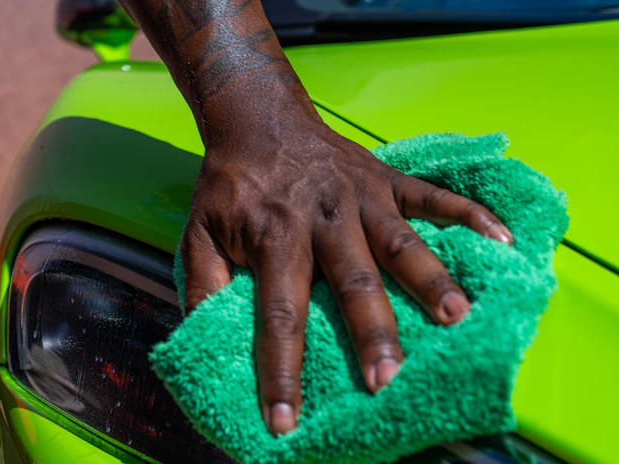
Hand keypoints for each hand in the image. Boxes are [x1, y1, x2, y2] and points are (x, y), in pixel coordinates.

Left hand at [181, 117, 511, 434]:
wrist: (257, 119)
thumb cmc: (230, 186)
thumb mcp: (198, 232)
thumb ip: (202, 283)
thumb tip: (202, 335)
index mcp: (274, 239)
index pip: (278, 314)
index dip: (280, 370)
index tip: (285, 420)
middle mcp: (323, 219)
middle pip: (350, 283)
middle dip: (370, 334)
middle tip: (385, 380)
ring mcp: (361, 197)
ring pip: (399, 242)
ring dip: (429, 279)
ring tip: (456, 317)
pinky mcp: (387, 179)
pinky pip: (432, 195)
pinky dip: (469, 214)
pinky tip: (499, 240)